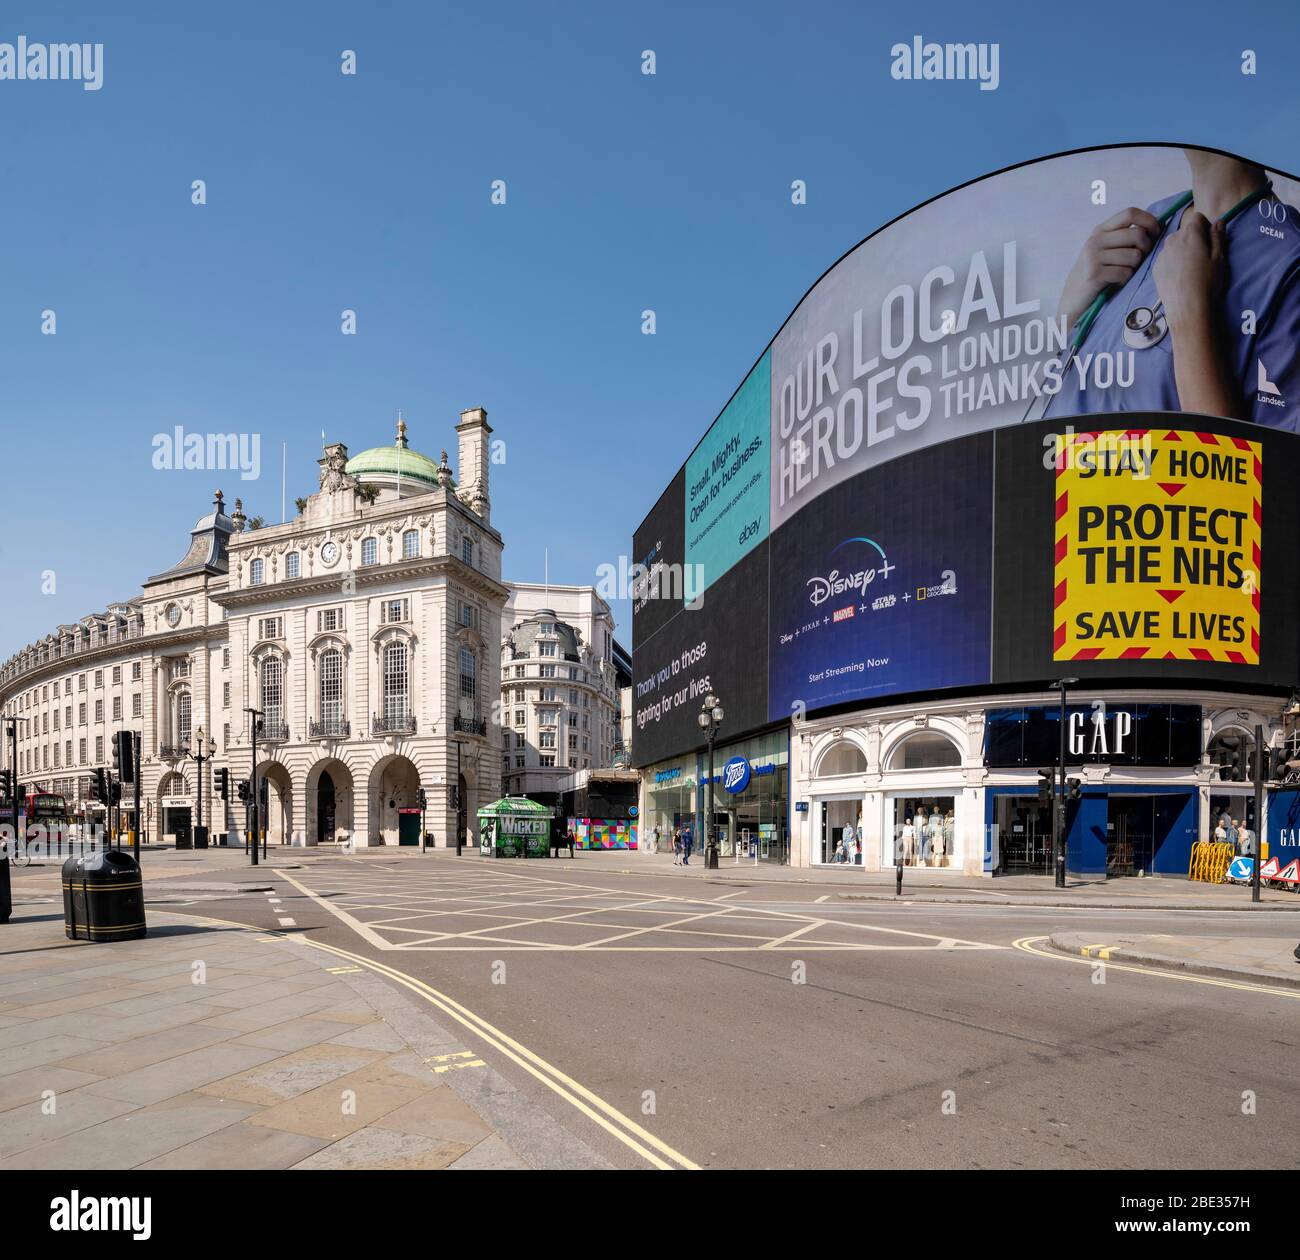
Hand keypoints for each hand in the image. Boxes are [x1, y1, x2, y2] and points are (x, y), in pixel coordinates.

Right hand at [1059, 206, 1161, 328]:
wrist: (1072, 299)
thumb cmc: (1096, 273)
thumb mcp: (1106, 249)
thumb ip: (1124, 237)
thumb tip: (1156, 229)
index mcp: (1100, 230)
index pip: (1130, 213)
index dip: (1149, 221)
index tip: (1155, 234)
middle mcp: (1095, 240)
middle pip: (1137, 234)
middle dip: (1146, 248)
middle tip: (1140, 260)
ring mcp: (1093, 256)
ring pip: (1134, 256)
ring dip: (1134, 268)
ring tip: (1122, 273)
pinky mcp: (1094, 274)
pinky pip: (1125, 273)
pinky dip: (1124, 280)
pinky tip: (1115, 282)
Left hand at [1153, 210, 1224, 329]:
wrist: (1186, 306)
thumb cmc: (1207, 281)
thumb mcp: (1219, 257)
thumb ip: (1218, 236)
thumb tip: (1218, 221)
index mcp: (1190, 233)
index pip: (1198, 218)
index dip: (1205, 227)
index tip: (1210, 241)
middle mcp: (1172, 240)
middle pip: (1184, 231)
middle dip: (1193, 238)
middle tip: (1201, 257)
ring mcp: (1161, 254)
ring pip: (1174, 245)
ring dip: (1182, 250)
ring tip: (1190, 268)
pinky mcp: (1156, 268)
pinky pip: (1166, 258)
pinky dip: (1173, 262)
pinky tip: (1180, 276)